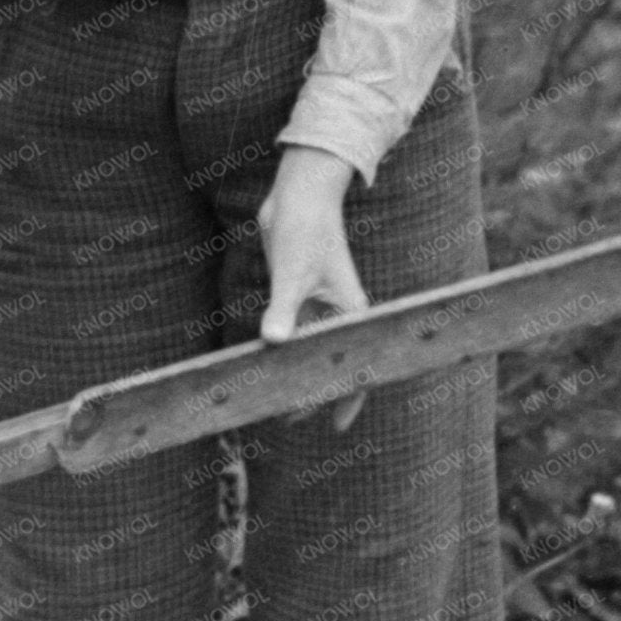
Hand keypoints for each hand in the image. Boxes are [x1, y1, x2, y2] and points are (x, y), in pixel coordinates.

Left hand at [256, 147, 369, 431]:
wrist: (299, 193)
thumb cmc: (306, 229)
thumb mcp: (292, 274)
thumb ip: (282, 311)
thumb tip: (272, 343)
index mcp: (350, 312)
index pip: (356, 366)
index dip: (349, 398)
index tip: (337, 427)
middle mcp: (337, 313)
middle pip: (329, 364)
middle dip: (313, 393)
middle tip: (286, 418)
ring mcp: (317, 304)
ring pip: (308, 350)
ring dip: (294, 372)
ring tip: (271, 399)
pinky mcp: (297, 294)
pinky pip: (291, 330)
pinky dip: (281, 349)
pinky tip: (263, 364)